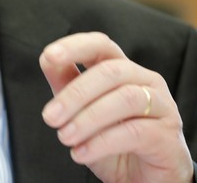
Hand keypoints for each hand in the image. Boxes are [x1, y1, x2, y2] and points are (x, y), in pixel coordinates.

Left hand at [40, 32, 193, 182]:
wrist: (143, 178)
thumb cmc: (114, 140)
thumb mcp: (82, 110)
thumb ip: (66, 83)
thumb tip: (47, 59)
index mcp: (122, 69)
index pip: (101, 45)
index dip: (75, 46)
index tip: (49, 55)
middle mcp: (145, 80)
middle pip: (109, 72)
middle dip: (75, 93)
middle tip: (50, 117)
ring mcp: (160, 106)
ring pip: (124, 99)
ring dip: (87, 118)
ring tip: (65, 137)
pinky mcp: (166, 136)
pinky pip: (134, 132)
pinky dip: (101, 143)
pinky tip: (82, 152)